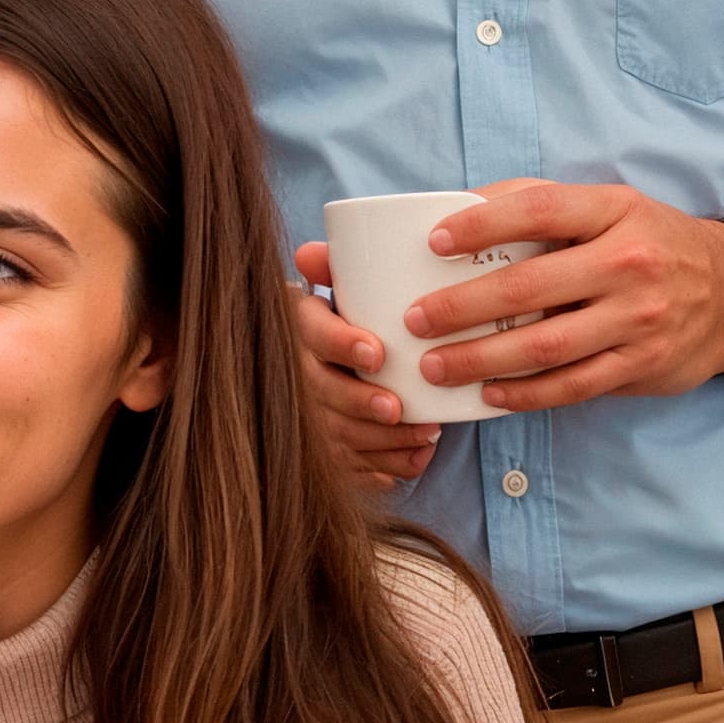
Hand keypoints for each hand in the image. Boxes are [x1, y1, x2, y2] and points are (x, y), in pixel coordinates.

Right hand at [291, 243, 441, 491]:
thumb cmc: (336, 322)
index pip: (313, 335)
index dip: (342, 345)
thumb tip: (310, 254)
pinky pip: (353, 468)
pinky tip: (415, 460)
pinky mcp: (328, 452)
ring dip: (383, 440)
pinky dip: (385, 467)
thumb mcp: (334, 291)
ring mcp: (310, 419)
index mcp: (300, 330)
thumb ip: (333, 269)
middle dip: (361, 404)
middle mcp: (298, 377)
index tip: (377, 353)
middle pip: (324, 395)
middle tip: (398, 408)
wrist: (312, 362)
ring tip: (425, 433)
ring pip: (341, 437)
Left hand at [404, 184, 723, 413]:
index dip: (483, 223)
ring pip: (544, 346)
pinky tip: (489, 393)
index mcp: (615, 212)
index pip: (540, 209)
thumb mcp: (612, 207)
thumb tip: (463, 207)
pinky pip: (572, 385)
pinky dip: (525, 393)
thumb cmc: (653, 244)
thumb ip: (545, 204)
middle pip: (528, 287)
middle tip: (415, 320)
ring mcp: (638, 319)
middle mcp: (629, 264)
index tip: (435, 242)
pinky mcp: (642, 364)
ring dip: (480, 359)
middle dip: (461, 307)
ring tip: (436, 366)